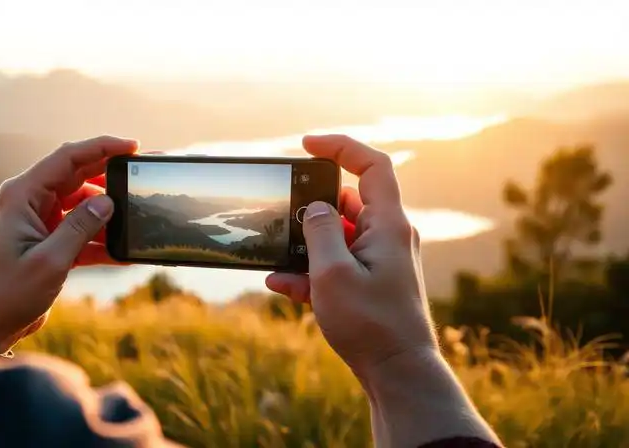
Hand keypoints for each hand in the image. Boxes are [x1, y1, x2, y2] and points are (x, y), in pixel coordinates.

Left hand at [0, 136, 137, 351]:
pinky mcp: (51, 238)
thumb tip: (109, 202)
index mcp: (23, 195)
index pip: (67, 158)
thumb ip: (81, 227)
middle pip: (78, 174)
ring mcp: (41, 219)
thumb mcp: (51, 260)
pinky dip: (102, 238)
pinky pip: (83, 228)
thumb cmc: (11, 292)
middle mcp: (31, 200)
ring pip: (84, 202)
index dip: (102, 147)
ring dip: (109, 212)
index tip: (132, 146)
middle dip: (110, 174)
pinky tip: (125, 250)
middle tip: (141, 174)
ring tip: (137, 218)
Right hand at [267, 134, 434, 375]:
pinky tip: (282, 286)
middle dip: (311, 207)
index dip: (340, 147)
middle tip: (282, 215)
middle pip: (348, 201)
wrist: (399, 374)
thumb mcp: (333, 273)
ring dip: (306, 245)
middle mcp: (389, 237)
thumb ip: (319, 231)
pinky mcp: (373, 283)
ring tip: (277, 262)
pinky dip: (312, 270)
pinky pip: (339, 264)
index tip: (306, 144)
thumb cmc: (371, 324)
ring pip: (338, 236)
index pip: (371, 166)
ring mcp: (382, 261)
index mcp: (389, 225)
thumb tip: (313, 207)